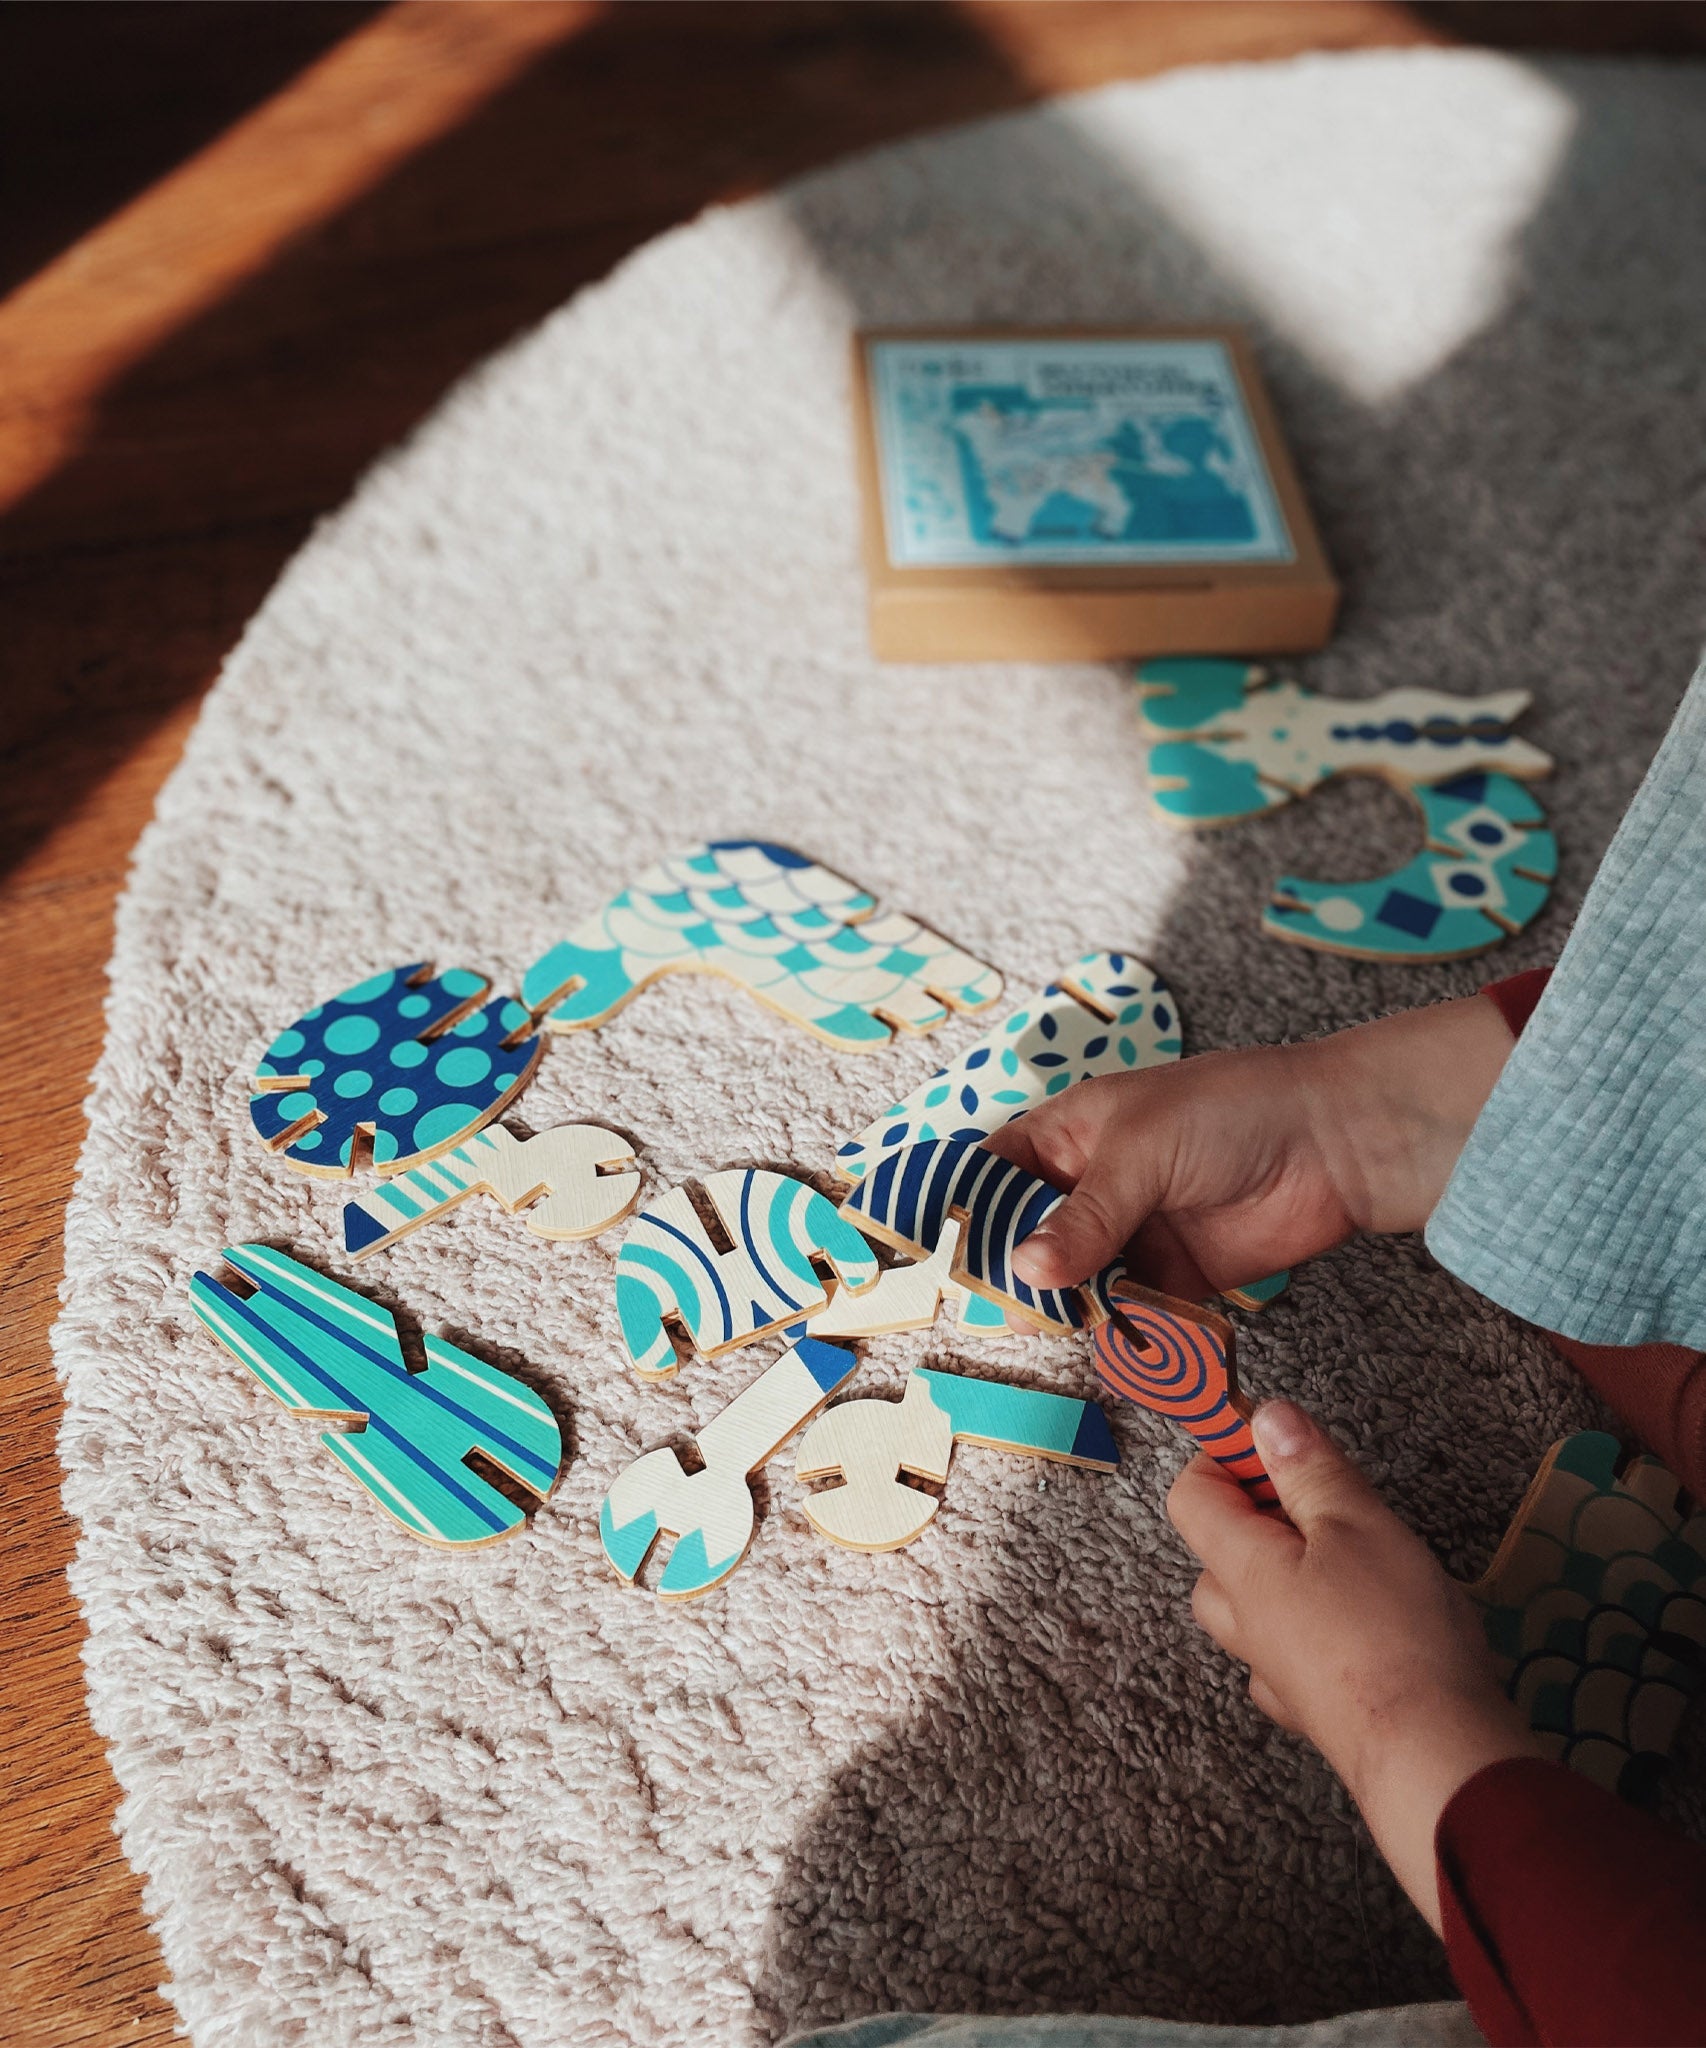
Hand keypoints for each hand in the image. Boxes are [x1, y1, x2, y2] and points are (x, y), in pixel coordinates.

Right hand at [986, 993, 1515, 1296]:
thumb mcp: (1142, 1150)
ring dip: (1071, 1310)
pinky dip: (1124, 1335)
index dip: (966, 1212)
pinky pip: (1134, 1316)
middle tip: (1007, 1309)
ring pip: (1078, 1286)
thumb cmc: (1234, 1110)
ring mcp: (1134, 1233)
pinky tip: (1119, 1346)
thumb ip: (1085, 1216)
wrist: (1338, 1141)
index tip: (941, 1257)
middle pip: (1030, 1241)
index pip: (995, 1175)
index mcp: (1070, 1134)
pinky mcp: (1178, 1278)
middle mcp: (1093, 1186)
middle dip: (1016, 1276)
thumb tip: (1027, 1270)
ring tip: (1066, 1327)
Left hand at [1168, 1400, 1541, 1932]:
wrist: (1436, 1757)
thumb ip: (1308, 1469)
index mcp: (1241, 1569)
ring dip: (1288, 1575)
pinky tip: (1364, 1627)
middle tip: (1327, 1506)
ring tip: (1356, 1562)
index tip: (1280, 1445)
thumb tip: (1263, 1417)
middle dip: (1260, 1518)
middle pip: (1217, 1555)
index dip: (1226, 1457)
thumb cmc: (1394, 1631)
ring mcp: (1276, 1674)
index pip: (1191, 1495)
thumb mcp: (1358, 1524)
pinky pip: (1291, 1656)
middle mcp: (1245, 1625)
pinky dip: (1315, 1630)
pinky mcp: (1314, 1712)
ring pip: (1253, 1610)